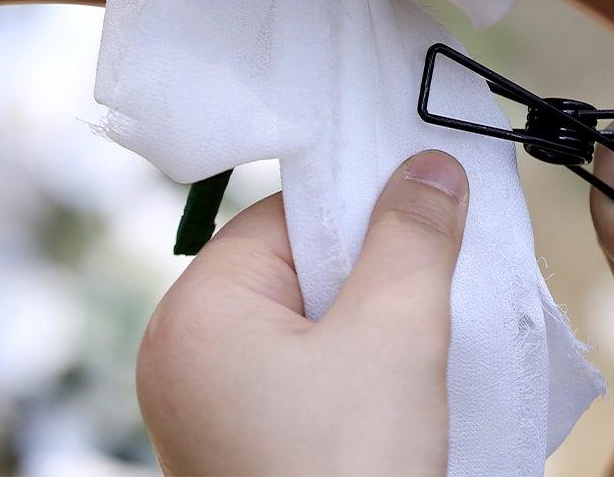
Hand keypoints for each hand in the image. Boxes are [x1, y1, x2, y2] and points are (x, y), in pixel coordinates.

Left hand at [137, 151, 467, 476]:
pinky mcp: (240, 454)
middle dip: (370, 275)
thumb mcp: (394, 334)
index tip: (423, 218)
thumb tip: (426, 167)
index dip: (359, 213)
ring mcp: (208, 415)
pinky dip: (354, 377)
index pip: (285, 216)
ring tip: (419, 351)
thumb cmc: (345, 475)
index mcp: (192, 316)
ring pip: (306, 328)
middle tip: (431, 291)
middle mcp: (182, 360)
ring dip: (370, 328)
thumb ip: (411, 235)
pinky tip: (400, 396)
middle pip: (296, 270)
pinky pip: (301, 382)